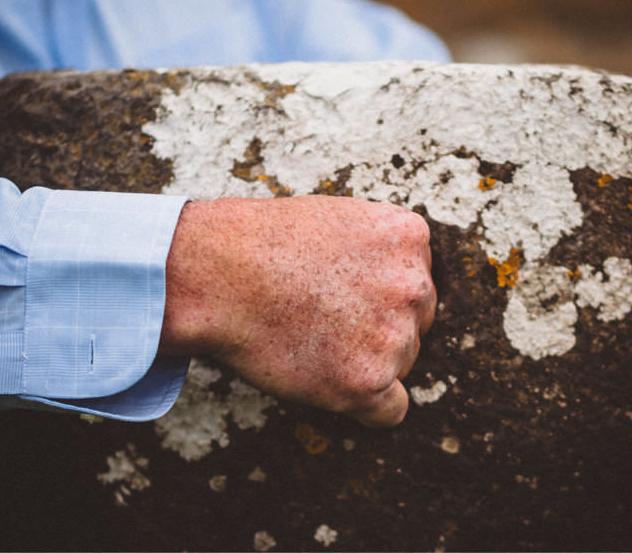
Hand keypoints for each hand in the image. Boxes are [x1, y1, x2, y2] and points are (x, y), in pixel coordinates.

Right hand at [160, 195, 435, 427]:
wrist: (218, 274)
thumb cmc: (261, 246)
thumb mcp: (340, 221)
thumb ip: (379, 250)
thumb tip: (396, 287)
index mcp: (409, 238)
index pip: (414, 281)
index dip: (374, 294)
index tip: (337, 295)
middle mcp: (414, 285)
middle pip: (414, 325)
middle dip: (378, 328)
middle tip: (321, 321)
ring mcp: (394, 334)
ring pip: (398, 364)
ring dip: (363, 362)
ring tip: (308, 339)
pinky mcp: (368, 381)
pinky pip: (390, 410)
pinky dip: (366, 406)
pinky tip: (331, 385)